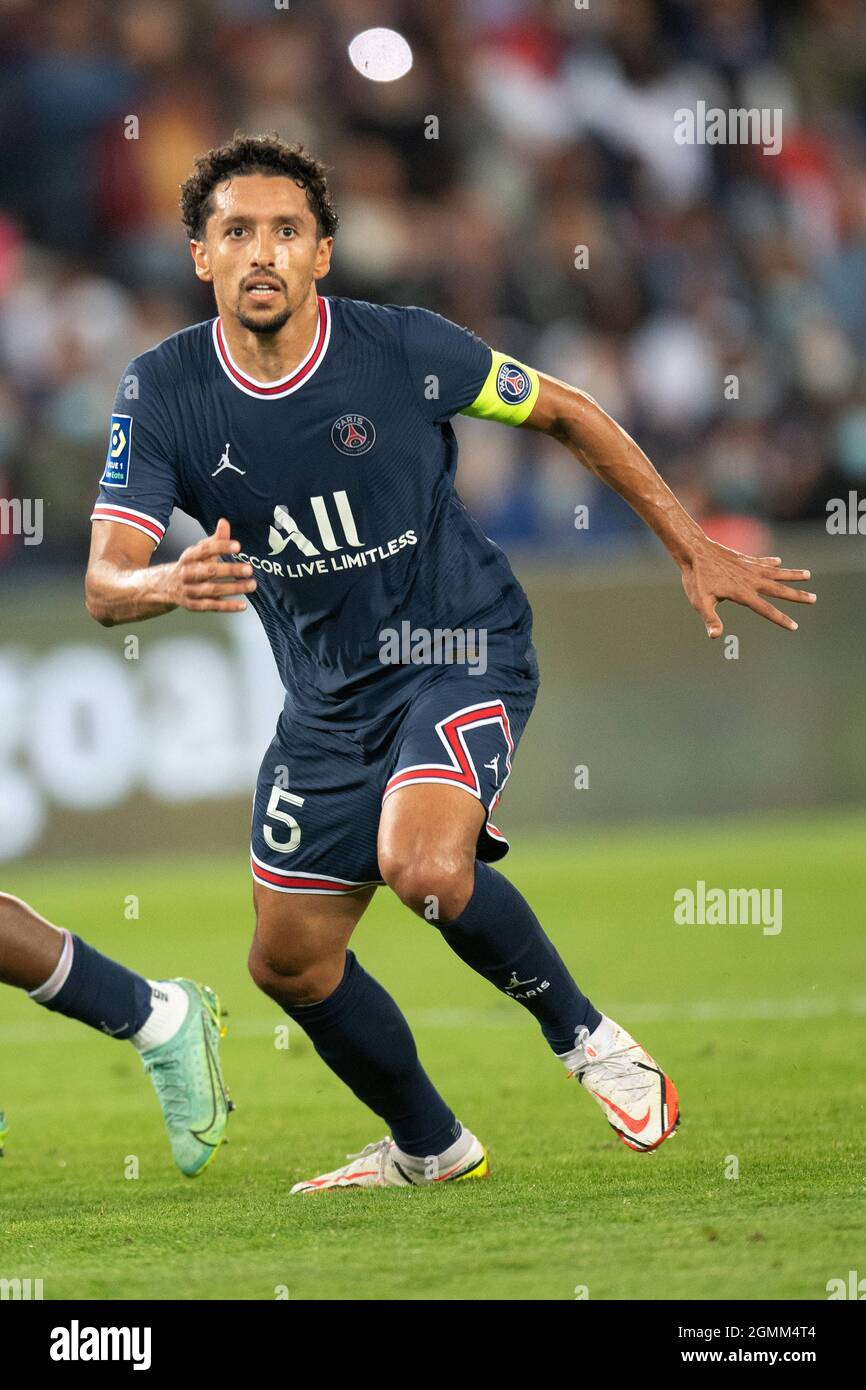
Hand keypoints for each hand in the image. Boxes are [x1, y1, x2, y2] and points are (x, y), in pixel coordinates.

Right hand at [167, 518, 256, 612]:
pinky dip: (227, 607)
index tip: (237, 546)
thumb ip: (215, 539)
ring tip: (251, 585)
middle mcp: (187, 573)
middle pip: (209, 571)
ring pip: (212, 590)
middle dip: (229, 570)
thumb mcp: (199, 551)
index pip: (205, 550)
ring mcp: (190, 590)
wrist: (163, 586)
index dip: (221, 547)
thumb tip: (224, 522)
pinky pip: (211, 606)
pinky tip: (242, 605)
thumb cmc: (189, 566)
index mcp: (189, 557)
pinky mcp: (194, 605)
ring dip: (233, 588)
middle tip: (248, 569)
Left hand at [679, 538, 815, 637]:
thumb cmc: (696, 578)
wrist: (694, 550)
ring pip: (776, 572)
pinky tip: (779, 562)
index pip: (766, 610)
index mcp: (742, 593)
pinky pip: (761, 562)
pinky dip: (771, 562)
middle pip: (778, 589)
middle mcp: (750, 580)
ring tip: (808, 575)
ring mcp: (748, 568)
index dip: (781, 619)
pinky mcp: (743, 559)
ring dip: (792, 574)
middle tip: (814, 599)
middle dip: (797, 596)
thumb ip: (710, 619)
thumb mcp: (700, 602)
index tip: (795, 626)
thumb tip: (715, 636)